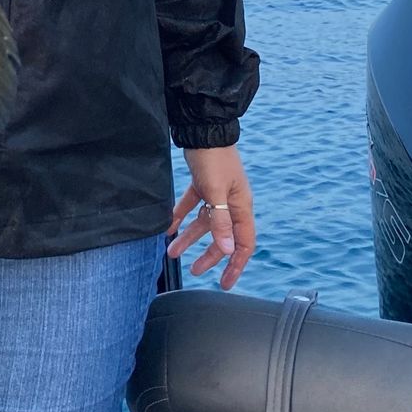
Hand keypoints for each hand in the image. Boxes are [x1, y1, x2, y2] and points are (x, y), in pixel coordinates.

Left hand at [166, 145, 254, 290]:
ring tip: (171, 251)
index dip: (235, 265)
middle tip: (193, 271)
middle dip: (208, 255)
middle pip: (222, 237)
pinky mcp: (203, 184)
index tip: (225, 283)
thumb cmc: (213, 158)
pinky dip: (181, 217)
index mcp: (241, 206)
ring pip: (204, 223)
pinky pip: (192, 206)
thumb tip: (228, 249)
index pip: (244, 243)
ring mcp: (217, 194)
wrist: (202, 128)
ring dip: (189, 237)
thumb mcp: (216, 192)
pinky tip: (168, 227)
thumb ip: (221, 222)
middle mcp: (231, 203)